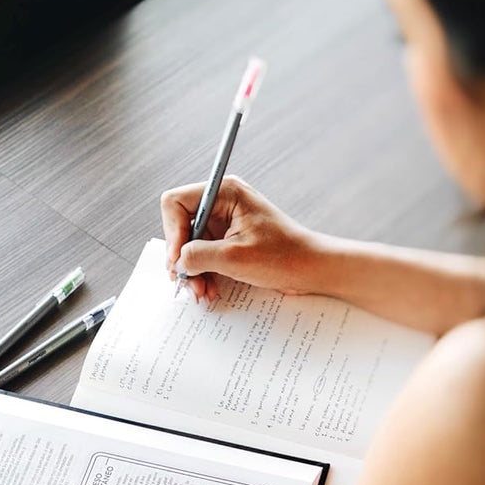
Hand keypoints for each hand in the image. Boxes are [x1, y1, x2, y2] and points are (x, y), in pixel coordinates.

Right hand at [161, 175, 316, 301]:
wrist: (312, 269)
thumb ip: (198, 256)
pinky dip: (203, 273)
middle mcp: (222, 203)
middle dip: (182, 258)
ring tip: (202, 291)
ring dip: (192, 270)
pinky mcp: (228, 239)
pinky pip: (204, 254)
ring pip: (190, 245)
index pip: (176, 203)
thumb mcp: (234, 257)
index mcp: (224, 193)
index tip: (177, 259)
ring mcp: (224, 222)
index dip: (172, 233)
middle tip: (188, 282)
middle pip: (181, 226)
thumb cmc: (285, 256)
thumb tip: (177, 262)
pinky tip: (210, 289)